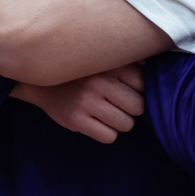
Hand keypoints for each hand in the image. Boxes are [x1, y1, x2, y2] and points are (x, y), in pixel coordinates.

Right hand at [12, 64, 144, 142]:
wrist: (40, 81)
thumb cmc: (81, 72)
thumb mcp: (104, 58)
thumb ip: (130, 60)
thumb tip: (154, 64)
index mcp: (109, 64)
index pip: (144, 84)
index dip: (138, 89)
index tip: (127, 88)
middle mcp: (99, 82)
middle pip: (139, 107)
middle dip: (132, 108)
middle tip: (119, 103)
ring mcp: (86, 102)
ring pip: (126, 124)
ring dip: (120, 122)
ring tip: (108, 112)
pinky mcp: (75, 120)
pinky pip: (109, 137)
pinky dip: (107, 133)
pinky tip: (97, 122)